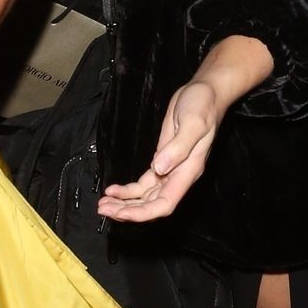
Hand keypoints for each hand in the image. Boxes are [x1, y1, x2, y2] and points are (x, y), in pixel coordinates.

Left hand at [97, 34, 272, 223]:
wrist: (205, 93)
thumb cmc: (203, 106)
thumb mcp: (193, 124)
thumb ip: (178, 147)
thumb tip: (159, 168)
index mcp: (188, 172)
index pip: (165, 203)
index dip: (143, 213)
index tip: (122, 213)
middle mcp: (178, 175)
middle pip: (152, 204)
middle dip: (128, 210)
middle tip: (103, 209)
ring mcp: (170, 169)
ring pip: (145, 196)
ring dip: (125, 203)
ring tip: (103, 204)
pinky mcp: (162, 159)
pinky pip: (144, 184)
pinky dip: (128, 190)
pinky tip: (113, 190)